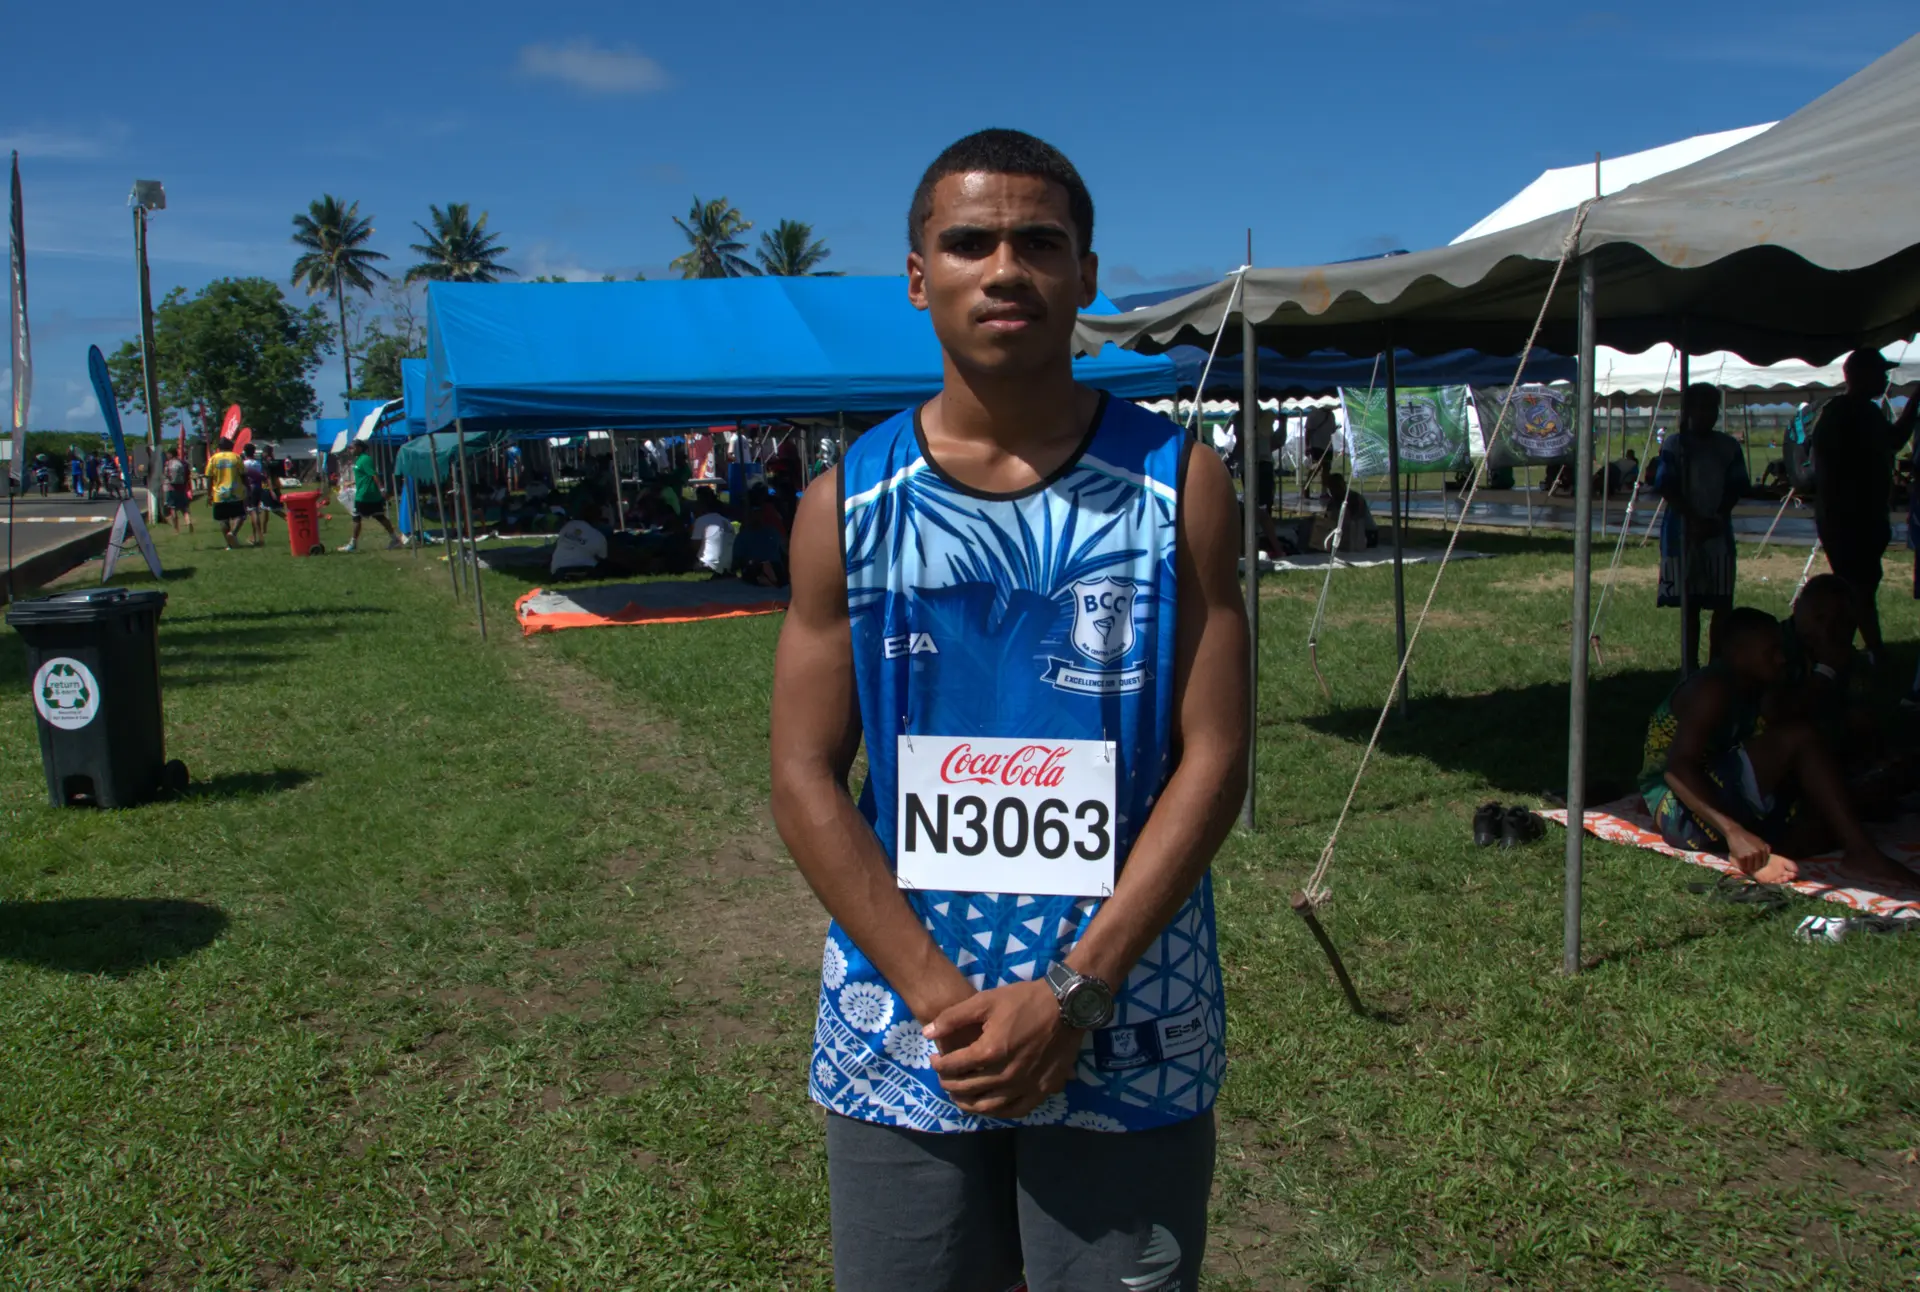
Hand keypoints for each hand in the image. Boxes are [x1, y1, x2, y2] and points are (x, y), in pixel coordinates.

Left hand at [925, 981, 1082, 1118]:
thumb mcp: (985, 1000)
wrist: (1066, 1006)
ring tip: (960, 1097)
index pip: (954, 1066)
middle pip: (968, 1088)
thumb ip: (952, 1018)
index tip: (936, 1060)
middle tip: (944, 1078)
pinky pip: (1015, 1110)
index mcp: (989, 1051)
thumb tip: (927, 1034)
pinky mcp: (1041, 1090)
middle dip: (950, 1084)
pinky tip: (989, 1106)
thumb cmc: (1024, 1000)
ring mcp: (1025, 1086)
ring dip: (969, 1104)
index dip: (940, 1064)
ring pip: (989, 1106)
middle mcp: (1005, 1075)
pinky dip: (998, 1112)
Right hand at [1724, 825, 1772, 874]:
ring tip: (1745, 868)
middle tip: (1750, 868)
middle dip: (1754, 868)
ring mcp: (1749, 855)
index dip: (1760, 865)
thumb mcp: (1760, 841)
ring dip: (1748, 869)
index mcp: (1764, 849)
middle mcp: (1758, 852)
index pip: (1764, 863)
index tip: (1756, 866)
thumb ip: (1765, 849)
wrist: (1735, 832)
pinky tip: (1741, 866)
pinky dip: (1742, 867)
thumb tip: (1767, 859)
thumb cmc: (1747, 837)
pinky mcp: (1741, 857)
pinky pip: (1743, 866)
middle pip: (1758, 866)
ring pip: (1751, 868)